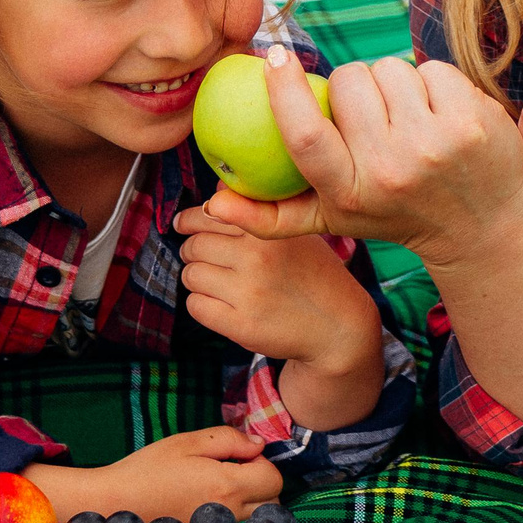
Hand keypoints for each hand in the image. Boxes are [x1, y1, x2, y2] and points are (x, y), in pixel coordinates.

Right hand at [24, 427, 282, 522]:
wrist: (111, 503)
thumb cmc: (146, 469)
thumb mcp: (186, 442)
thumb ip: (228, 439)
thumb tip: (260, 445)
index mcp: (226, 484)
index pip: (274, 479)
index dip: (263, 464)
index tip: (240, 459)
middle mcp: (227, 514)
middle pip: (273, 504)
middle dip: (262, 487)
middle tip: (233, 475)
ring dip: (253, 508)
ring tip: (223, 494)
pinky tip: (214, 514)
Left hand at [171, 206, 379, 371]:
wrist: (339, 327)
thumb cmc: (315, 276)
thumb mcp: (297, 235)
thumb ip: (258, 213)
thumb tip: (216, 195)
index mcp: (269, 231)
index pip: (208, 214)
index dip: (189, 220)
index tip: (182, 224)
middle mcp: (258, 259)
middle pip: (194, 246)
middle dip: (191, 251)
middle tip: (201, 256)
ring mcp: (249, 293)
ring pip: (191, 276)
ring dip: (196, 278)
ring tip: (214, 281)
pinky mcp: (241, 325)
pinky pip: (196, 306)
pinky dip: (201, 304)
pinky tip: (220, 302)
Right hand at [202, 44, 522, 268]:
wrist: (482, 228)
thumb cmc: (394, 214)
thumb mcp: (334, 223)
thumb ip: (271, 216)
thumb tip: (212, 202)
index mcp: (350, 193)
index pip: (305, 135)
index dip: (285, 91)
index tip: (275, 56)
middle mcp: (392, 169)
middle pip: (349, 81)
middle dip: (353, 87)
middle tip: (370, 115)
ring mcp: (436, 144)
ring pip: (389, 68)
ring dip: (393, 84)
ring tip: (406, 119)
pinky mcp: (472, 120)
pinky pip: (431, 67)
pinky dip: (431, 82)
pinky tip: (437, 114)